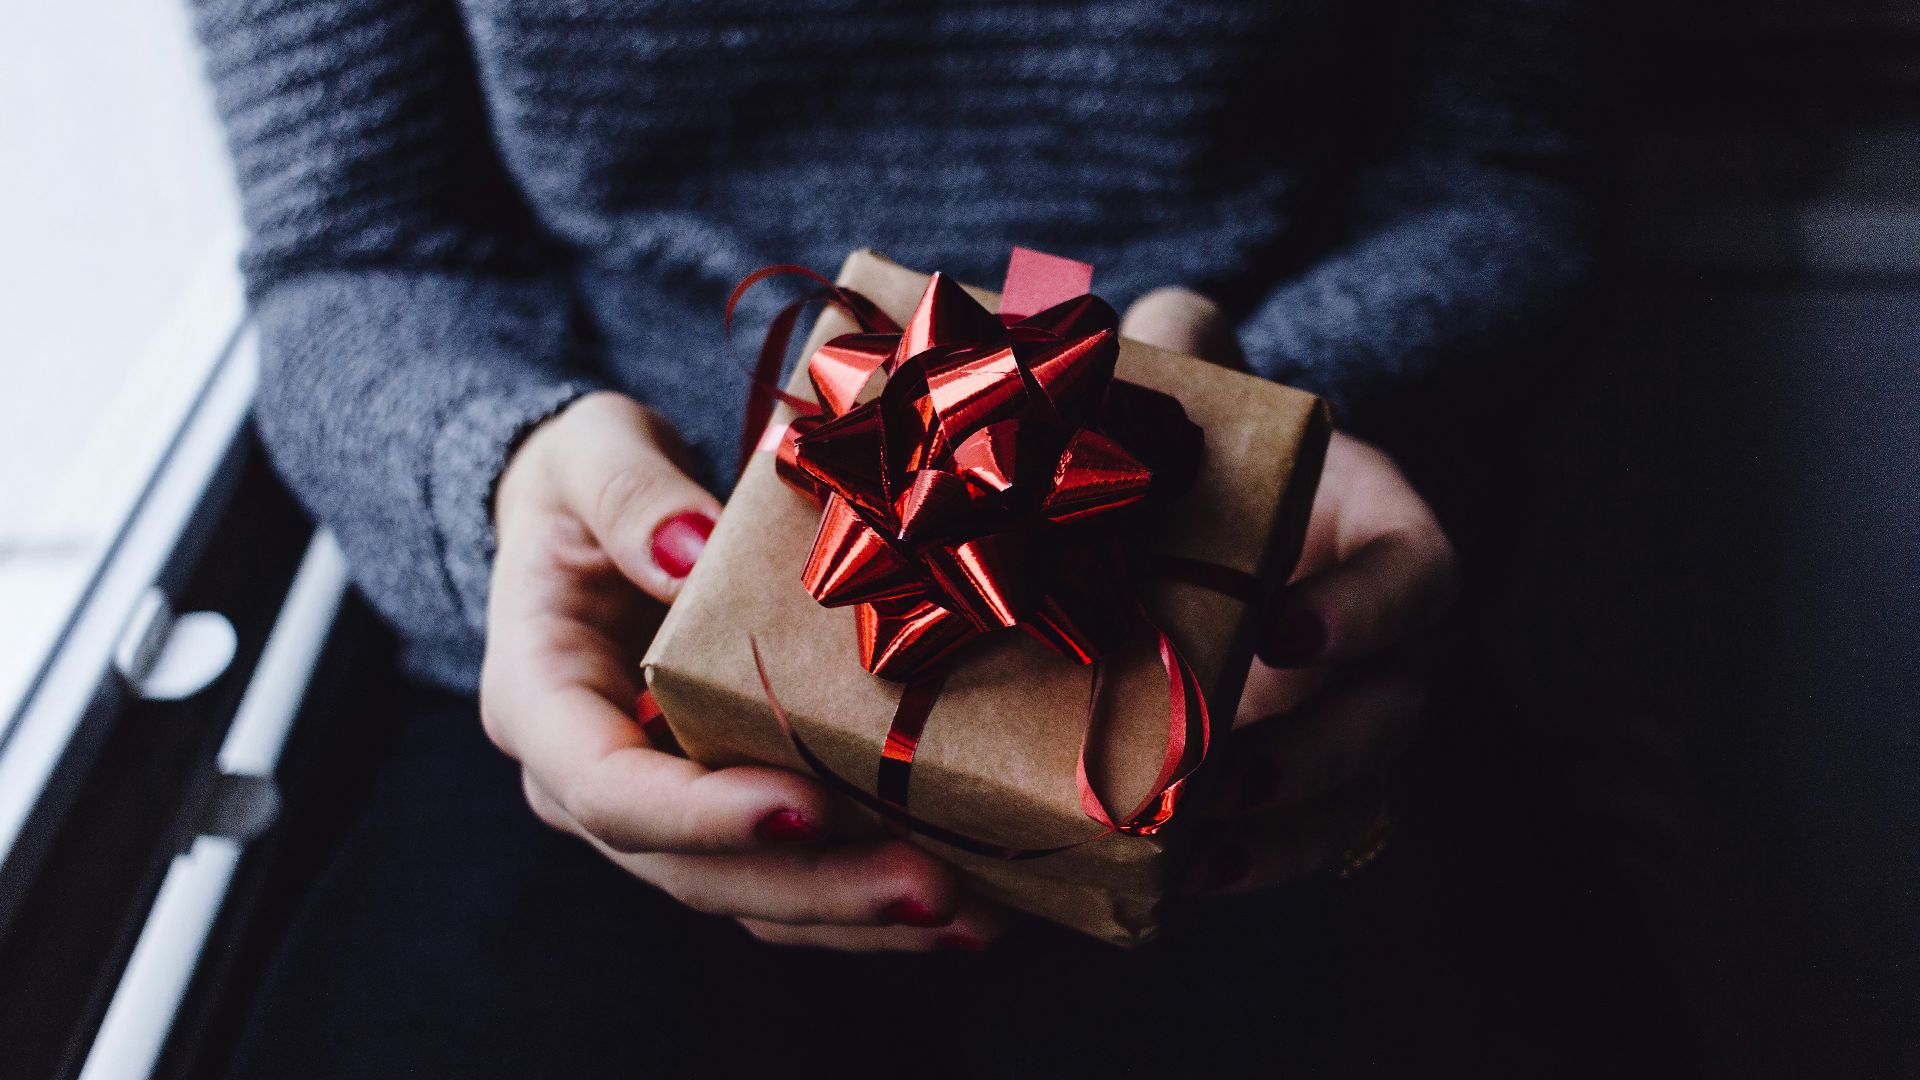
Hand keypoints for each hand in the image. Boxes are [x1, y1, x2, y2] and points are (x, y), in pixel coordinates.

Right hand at [482, 391, 1004, 949]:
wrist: (592, 519)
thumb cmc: (587, 481)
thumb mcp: (590, 453)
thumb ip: (629, 495)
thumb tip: (689, 549)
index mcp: (539, 700)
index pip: (606, 787)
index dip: (702, 815)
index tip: (808, 808)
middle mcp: (587, 782)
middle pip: (692, 871)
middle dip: (816, 887)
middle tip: (929, 888)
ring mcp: (658, 810)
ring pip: (749, 896)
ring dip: (858, 915)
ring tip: (971, 915)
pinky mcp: (722, 814)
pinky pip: (789, 878)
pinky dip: (867, 900)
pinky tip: (964, 903)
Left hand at [1119, 290, 1454, 892]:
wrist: (1217, 548)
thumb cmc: (1226, 472)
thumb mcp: (1217, 411)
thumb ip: (1193, 358)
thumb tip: (1151, 320)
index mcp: (1389, 539)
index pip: (1419, 577)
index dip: (1365, 610)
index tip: (1284, 631)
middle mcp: (1396, 645)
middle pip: (1392, 710)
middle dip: (1316, 748)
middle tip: (1224, 767)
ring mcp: (1360, 725)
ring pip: (1357, 795)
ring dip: (1283, 829)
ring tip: (1197, 843)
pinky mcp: (1312, 788)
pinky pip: (1306, 843)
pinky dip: (1252, 866)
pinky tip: (1180, 881)